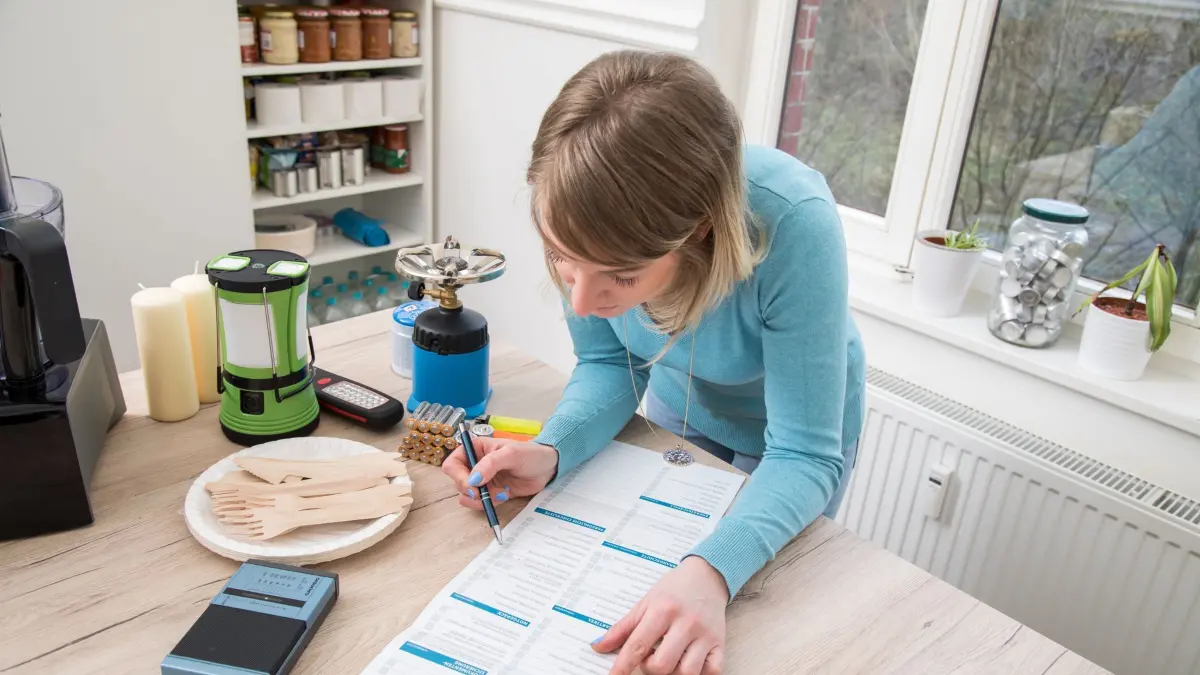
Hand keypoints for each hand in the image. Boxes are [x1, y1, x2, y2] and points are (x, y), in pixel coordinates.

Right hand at [442, 436, 558, 508]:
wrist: (549, 467)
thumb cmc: (531, 453)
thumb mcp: (510, 453)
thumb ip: (490, 464)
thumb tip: (473, 480)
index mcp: (476, 449)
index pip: (453, 463)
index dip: (458, 476)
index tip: (472, 485)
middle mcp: (476, 465)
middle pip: (458, 482)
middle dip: (470, 490)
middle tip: (484, 493)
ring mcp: (483, 480)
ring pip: (467, 495)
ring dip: (480, 499)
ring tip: (499, 493)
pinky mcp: (492, 493)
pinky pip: (481, 503)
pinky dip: (489, 504)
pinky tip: (504, 495)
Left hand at [593, 556, 728, 674]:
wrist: (707, 576)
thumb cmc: (674, 589)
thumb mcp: (645, 602)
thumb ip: (622, 627)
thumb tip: (598, 647)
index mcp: (663, 610)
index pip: (638, 645)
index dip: (623, 666)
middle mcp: (686, 622)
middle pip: (662, 664)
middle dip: (650, 668)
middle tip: (650, 658)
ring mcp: (705, 634)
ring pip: (687, 672)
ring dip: (673, 673)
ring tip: (669, 660)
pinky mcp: (720, 642)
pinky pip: (713, 671)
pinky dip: (700, 674)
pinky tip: (689, 663)